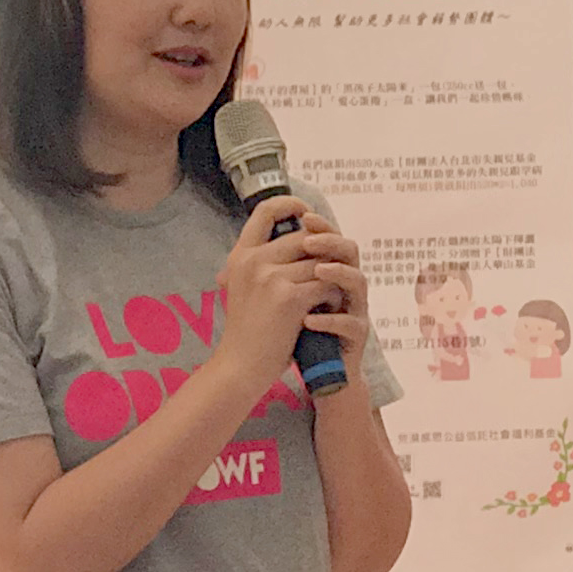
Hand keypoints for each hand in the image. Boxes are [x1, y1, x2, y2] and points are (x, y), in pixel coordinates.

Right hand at [218, 197, 352, 384]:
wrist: (240, 366)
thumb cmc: (248, 331)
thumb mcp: (242, 287)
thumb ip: (261, 263)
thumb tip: (295, 239)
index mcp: (241, 255)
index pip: (266, 210)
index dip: (292, 205)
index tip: (309, 214)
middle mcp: (254, 261)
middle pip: (304, 237)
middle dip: (324, 253)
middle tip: (329, 272)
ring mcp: (271, 278)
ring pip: (320, 263)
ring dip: (332, 279)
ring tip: (330, 295)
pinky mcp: (290, 298)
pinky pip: (326, 285)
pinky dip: (332, 298)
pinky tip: (328, 309)